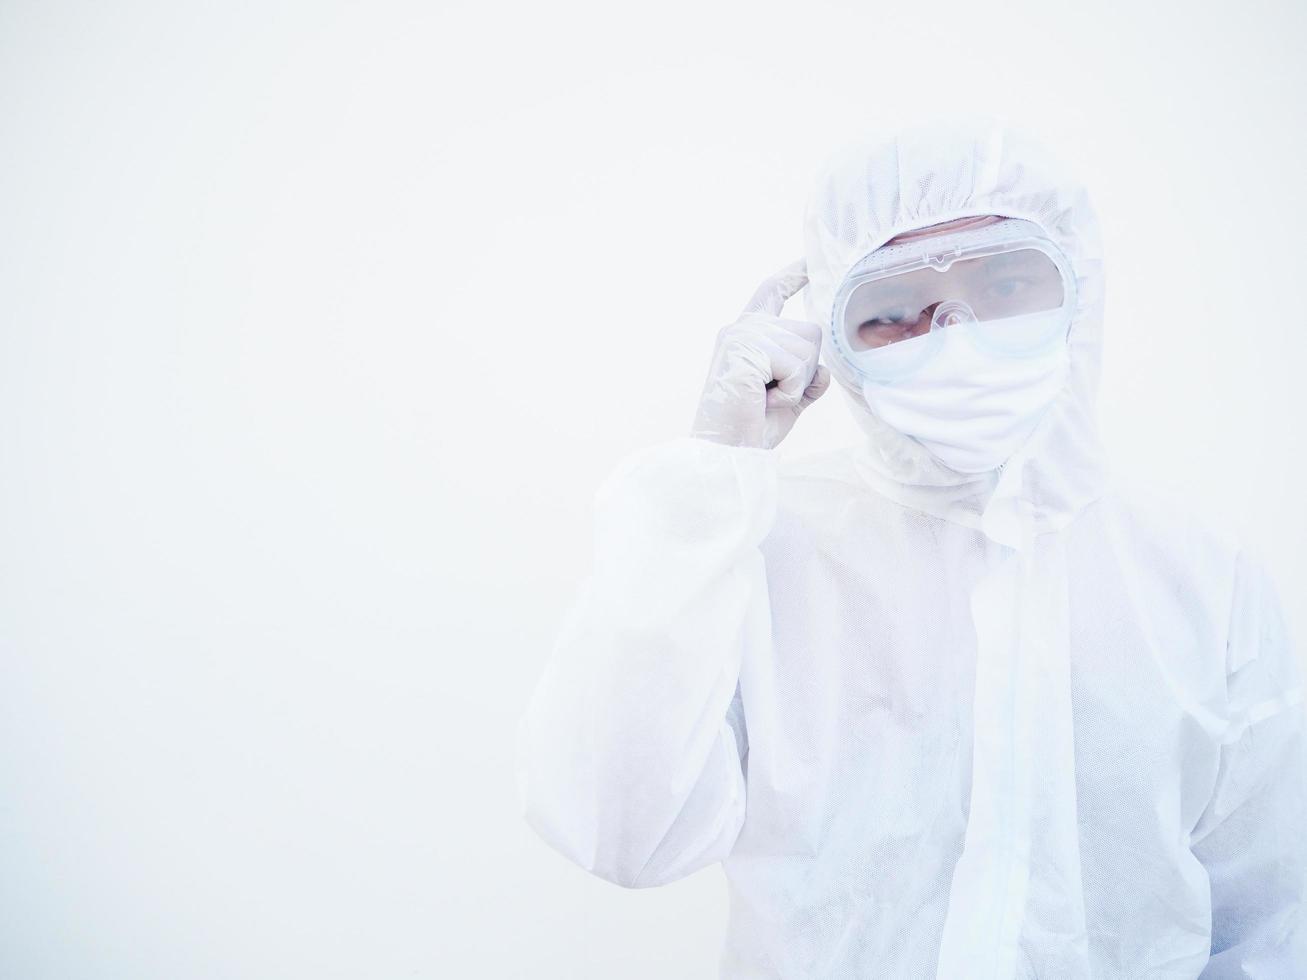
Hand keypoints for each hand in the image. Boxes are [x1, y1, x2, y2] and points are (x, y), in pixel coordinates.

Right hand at [690, 260, 829, 448]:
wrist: (728, 451)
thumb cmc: (753, 428)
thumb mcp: (790, 400)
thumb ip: (807, 380)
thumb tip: (825, 372)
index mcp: (749, 335)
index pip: (772, 293)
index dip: (793, 276)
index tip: (808, 261)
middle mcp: (743, 327)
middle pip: (811, 331)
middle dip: (805, 371)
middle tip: (771, 395)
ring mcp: (742, 335)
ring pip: (808, 347)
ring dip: (797, 382)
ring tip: (764, 397)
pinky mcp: (745, 348)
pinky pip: (796, 365)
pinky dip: (790, 390)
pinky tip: (763, 399)